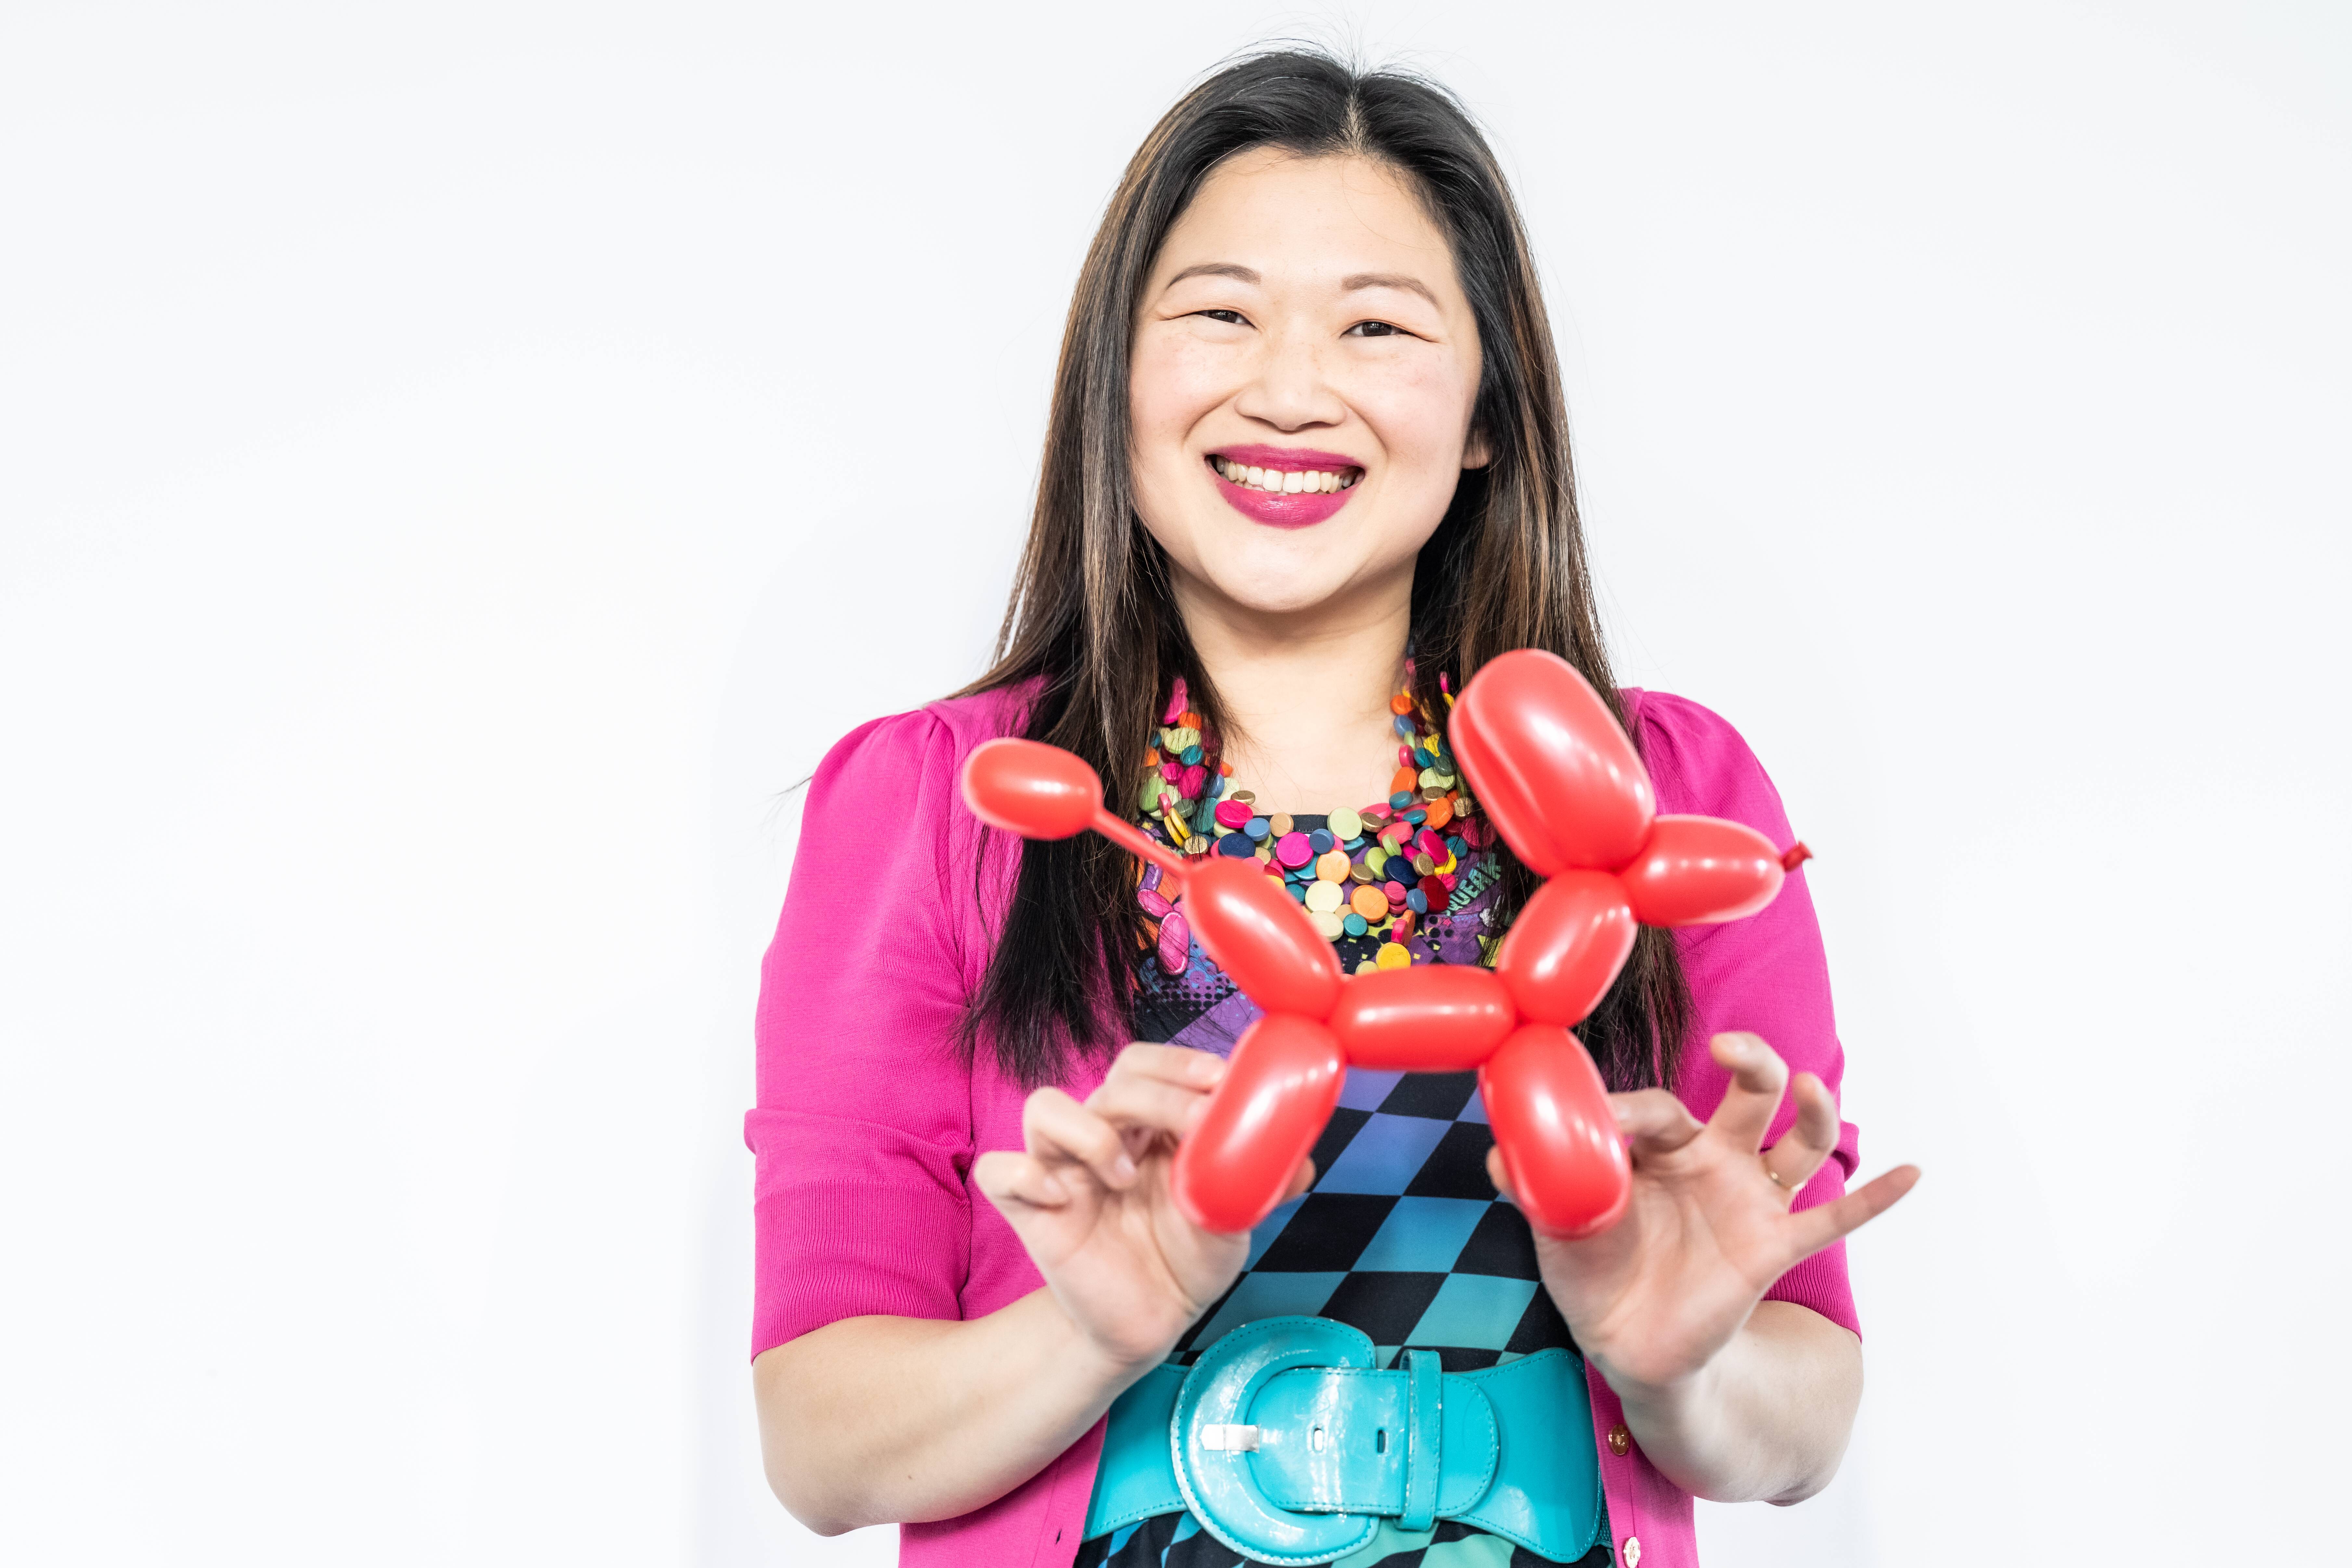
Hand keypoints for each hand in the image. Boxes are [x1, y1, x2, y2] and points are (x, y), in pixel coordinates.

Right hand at [976, 1043, 1314, 1374]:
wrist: (1152, 1323)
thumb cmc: (1186, 1259)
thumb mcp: (1232, 1216)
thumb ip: (1261, 1180)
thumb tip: (1304, 1159)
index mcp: (1149, 1126)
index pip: (1148, 1064)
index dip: (1180, 1063)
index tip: (1220, 1081)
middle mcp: (1103, 1136)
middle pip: (1113, 1081)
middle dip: (1159, 1094)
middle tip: (1196, 1127)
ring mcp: (1062, 1170)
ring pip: (1045, 1105)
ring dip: (1091, 1130)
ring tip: (1126, 1176)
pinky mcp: (1031, 1210)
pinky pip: (1002, 1170)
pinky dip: (1026, 1174)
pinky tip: (1064, 1201)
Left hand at [1488, 1031, 1917, 1397]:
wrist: (1626, 1344)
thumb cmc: (1592, 1271)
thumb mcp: (1556, 1224)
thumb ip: (1536, 1182)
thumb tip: (1495, 1151)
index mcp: (1660, 1146)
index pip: (1657, 1107)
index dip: (1633, 1107)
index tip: (1608, 1112)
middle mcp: (1713, 1159)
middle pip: (1748, 1092)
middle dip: (1752, 1060)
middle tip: (1735, 1049)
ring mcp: (1750, 1200)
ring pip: (1797, 1142)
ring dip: (1812, 1111)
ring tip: (1811, 1088)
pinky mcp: (1773, 1247)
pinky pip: (1835, 1219)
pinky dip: (1876, 1195)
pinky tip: (1913, 1171)